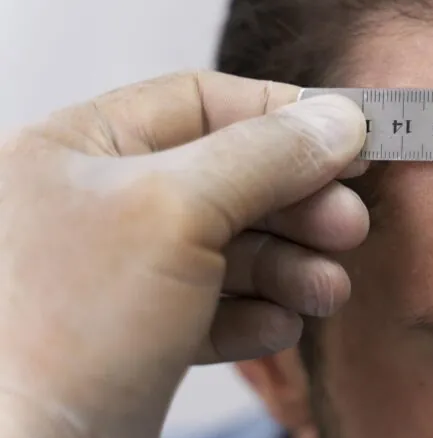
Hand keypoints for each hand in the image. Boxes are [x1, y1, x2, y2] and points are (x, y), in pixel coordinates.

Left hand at [0, 72, 367, 437]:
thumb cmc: (75, 328)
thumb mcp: (180, 211)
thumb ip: (268, 155)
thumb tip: (341, 118)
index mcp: (76, 148)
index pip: (201, 101)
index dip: (284, 115)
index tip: (352, 136)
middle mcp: (92, 203)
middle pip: (227, 176)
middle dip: (298, 204)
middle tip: (352, 226)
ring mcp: (113, 273)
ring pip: (227, 245)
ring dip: (290, 265)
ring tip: (328, 291)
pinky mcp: (133, 335)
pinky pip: (211, 304)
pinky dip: (255, 312)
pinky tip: (279, 328)